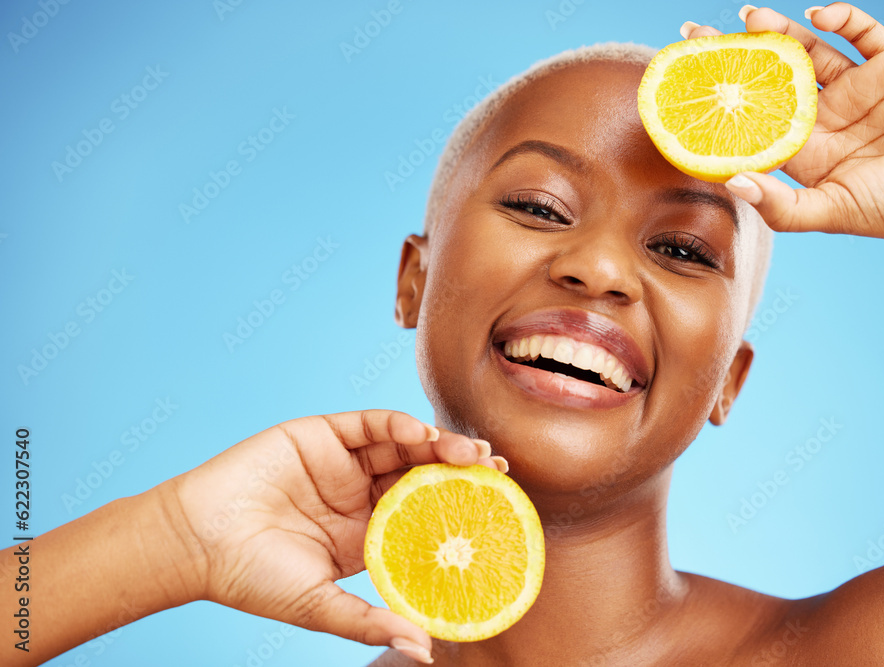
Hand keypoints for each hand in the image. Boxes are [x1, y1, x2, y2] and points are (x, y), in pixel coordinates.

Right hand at [166, 410, 503, 663]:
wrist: (194, 542)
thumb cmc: (251, 578)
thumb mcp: (319, 607)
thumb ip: (370, 622)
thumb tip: (426, 651)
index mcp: (366, 532)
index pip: (424, 514)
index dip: (460, 508)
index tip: (499, 508)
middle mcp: (360, 494)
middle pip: (422, 474)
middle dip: (461, 470)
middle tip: (499, 470)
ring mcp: (342, 463)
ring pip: (402, 445)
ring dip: (438, 445)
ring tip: (470, 452)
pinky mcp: (321, 434)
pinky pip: (367, 425)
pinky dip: (396, 425)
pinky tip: (420, 433)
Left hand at [685, 3, 883, 260]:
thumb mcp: (830, 212)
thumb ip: (780, 205)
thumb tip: (732, 182)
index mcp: (808, 151)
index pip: (754, 119)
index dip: (723, 101)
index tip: (689, 84)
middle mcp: (827, 116)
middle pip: (772, 78)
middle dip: (738, 57)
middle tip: (698, 37)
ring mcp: (859, 88)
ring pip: (810, 51)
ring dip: (780, 32)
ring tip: (749, 17)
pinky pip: (863, 32)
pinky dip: (841, 19)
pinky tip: (815, 17)